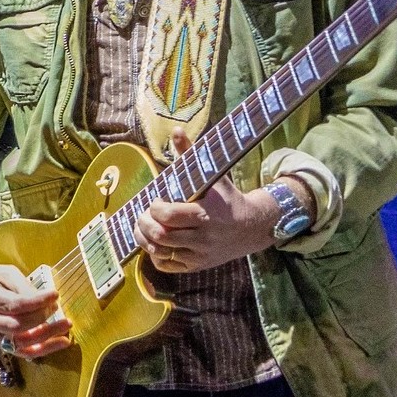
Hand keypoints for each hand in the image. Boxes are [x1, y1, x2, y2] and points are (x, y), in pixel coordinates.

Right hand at [0, 242, 71, 356]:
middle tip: (59, 311)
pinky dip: (41, 350)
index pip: (15, 304)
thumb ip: (23, 286)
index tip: (54, 295)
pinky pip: (20, 351)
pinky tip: (57, 344)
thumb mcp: (4, 273)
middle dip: (43, 320)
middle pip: (18, 326)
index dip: (38, 301)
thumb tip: (45, 300)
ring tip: (65, 330)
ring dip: (46, 338)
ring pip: (20, 343)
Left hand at [135, 129, 281, 273]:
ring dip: (145, 239)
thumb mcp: (212, 176)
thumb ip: (190, 155)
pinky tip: (155, 242)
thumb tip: (176, 131)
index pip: (168, 215)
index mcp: (205, 214)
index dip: (155, 207)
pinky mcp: (197, 266)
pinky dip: (155, 255)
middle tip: (144, 214)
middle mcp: (202, 237)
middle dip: (145, 223)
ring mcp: (199, 254)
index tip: (156, 200)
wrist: (252, 227)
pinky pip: (167, 266)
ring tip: (144, 226)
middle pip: (160, 235)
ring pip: (160, 252)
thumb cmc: (226, 198)